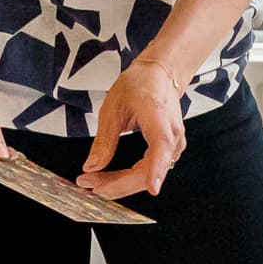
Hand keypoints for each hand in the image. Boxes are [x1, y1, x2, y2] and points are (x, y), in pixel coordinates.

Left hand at [79, 58, 186, 199]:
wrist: (160, 75)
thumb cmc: (139, 85)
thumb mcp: (113, 108)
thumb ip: (104, 140)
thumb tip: (91, 167)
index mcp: (159, 118)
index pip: (161, 148)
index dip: (156, 170)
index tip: (152, 188)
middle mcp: (172, 135)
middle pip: (149, 171)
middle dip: (118, 184)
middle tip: (88, 184)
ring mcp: (174, 145)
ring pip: (148, 175)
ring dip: (121, 183)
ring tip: (94, 182)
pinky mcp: (169, 151)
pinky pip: (150, 170)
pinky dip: (130, 178)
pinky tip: (112, 179)